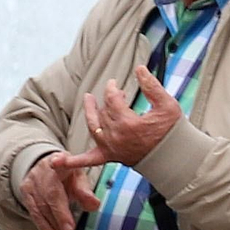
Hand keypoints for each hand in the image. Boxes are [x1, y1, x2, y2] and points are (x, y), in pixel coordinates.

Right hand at [19, 151, 100, 229]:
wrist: (46, 164)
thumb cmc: (66, 173)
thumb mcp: (79, 177)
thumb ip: (85, 191)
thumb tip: (94, 205)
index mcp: (59, 162)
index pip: (62, 181)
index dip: (65, 193)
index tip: (70, 211)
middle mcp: (42, 170)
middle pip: (50, 197)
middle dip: (60, 217)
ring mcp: (31, 180)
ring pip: (39, 206)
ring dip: (50, 226)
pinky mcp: (25, 190)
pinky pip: (33, 211)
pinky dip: (42, 226)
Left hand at [53, 65, 181, 170]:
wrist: (174, 158)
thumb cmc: (173, 131)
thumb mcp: (166, 104)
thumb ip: (151, 85)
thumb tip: (138, 68)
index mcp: (127, 123)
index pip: (111, 99)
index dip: (112, 88)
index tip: (115, 84)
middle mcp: (115, 136)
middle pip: (104, 111)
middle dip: (109, 99)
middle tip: (116, 92)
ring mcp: (111, 148)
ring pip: (93, 127)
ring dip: (90, 113)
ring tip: (89, 100)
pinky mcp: (110, 157)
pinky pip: (88, 160)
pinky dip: (72, 161)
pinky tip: (55, 162)